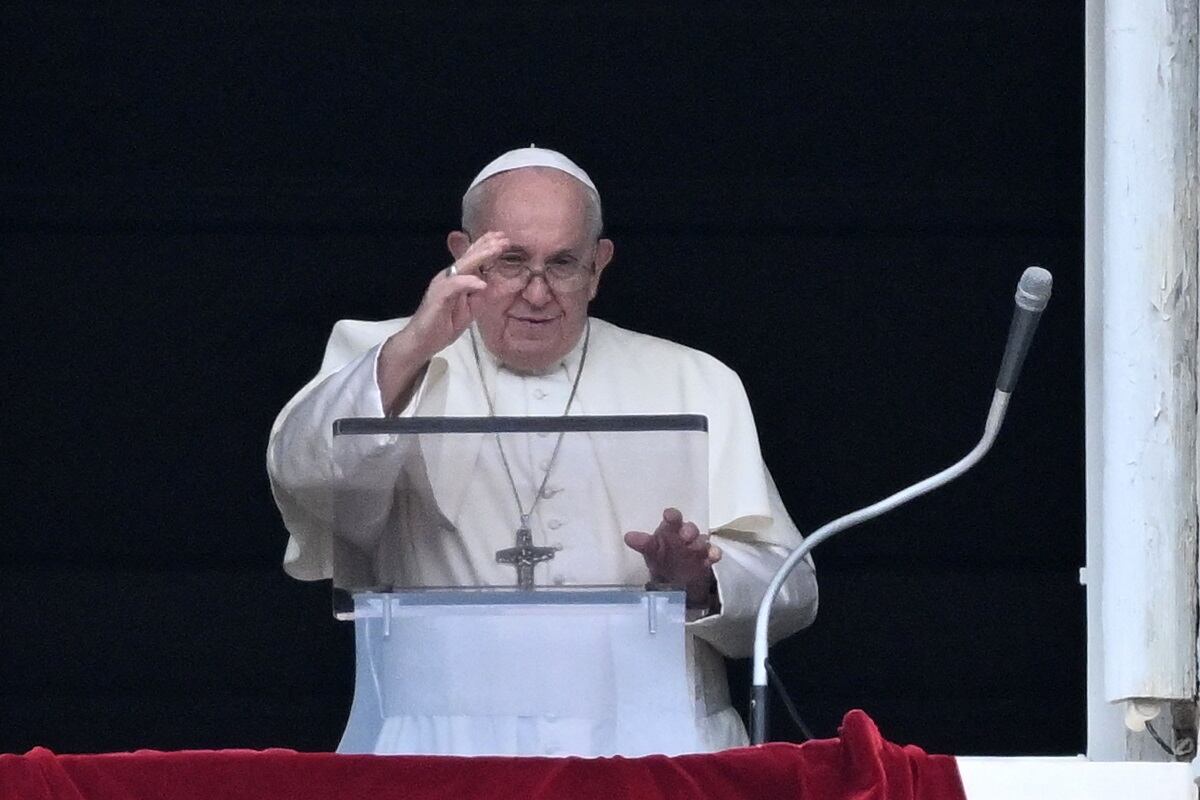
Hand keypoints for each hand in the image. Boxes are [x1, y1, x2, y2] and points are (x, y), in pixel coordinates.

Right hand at [392, 230, 506, 361]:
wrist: (422, 341)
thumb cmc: (444, 324)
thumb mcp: (469, 309)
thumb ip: (479, 295)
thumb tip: (493, 283)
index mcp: (456, 278)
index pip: (471, 258)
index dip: (485, 246)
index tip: (503, 238)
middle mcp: (448, 277)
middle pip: (469, 257)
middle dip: (487, 246)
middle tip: (504, 238)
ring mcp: (442, 284)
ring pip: (463, 266)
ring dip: (480, 256)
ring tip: (496, 250)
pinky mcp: (438, 296)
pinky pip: (454, 286)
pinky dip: (468, 283)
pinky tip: (482, 283)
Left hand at [624, 508, 721, 607]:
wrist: (676, 578)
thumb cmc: (662, 557)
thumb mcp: (651, 551)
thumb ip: (642, 543)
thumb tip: (627, 537)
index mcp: (670, 529)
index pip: (672, 518)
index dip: (672, 516)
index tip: (669, 516)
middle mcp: (685, 535)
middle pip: (689, 528)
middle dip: (689, 530)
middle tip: (685, 536)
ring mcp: (697, 547)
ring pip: (702, 541)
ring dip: (700, 542)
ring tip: (696, 547)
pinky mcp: (707, 560)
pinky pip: (713, 554)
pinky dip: (714, 554)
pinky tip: (712, 556)